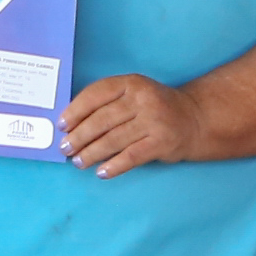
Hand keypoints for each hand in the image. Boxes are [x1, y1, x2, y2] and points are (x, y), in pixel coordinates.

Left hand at [60, 74, 206, 177]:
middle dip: (79, 136)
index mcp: (131, 83)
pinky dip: (114, 166)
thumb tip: (72, 124)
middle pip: (102, 119)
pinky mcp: (162, 142)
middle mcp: (143, 99)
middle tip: (66, 148)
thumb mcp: (134, 93)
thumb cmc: (154, 107)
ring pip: (113, 139)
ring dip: (91, 153)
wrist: (194, 118)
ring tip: (78, 162)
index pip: (96, 94)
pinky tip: (101, 172)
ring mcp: (154, 121)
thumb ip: (108, 102)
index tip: (61, 125)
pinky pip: (131, 157)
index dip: (75, 110)